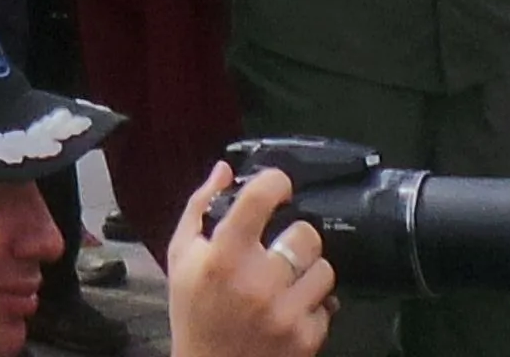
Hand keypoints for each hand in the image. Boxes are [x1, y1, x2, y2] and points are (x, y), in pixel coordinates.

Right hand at [167, 161, 339, 356]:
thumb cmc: (193, 314)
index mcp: (223, 256)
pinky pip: (328, 305)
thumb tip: (224, 171)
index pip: (261, 197)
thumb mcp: (181, 258)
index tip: (278, 188)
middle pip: (306, 234)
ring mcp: (286, 313)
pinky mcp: (306, 338)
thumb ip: (199, 208)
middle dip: (294, 237)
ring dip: (307, 272)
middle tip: (280, 249)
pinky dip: (312, 306)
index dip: (276, 182)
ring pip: (324, 268)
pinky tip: (290, 309)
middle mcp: (258, 282)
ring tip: (287, 282)